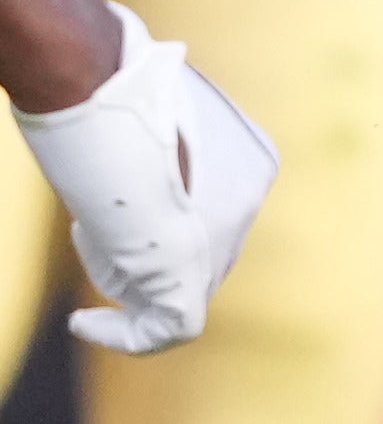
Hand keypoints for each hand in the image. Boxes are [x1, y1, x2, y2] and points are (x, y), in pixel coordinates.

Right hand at [14, 9, 277, 352]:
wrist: (107, 93)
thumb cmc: (123, 90)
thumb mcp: (160, 113)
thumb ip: (170, 145)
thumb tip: (152, 139)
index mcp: (253, 163)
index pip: (212, 216)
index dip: (162, 219)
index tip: (120, 206)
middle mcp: (250, 201)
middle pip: (199, 252)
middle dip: (150, 252)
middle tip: (102, 227)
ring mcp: (224, 240)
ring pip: (180, 287)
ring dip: (132, 281)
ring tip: (97, 242)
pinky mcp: (191, 277)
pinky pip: (170, 328)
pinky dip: (125, 334)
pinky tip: (86, 321)